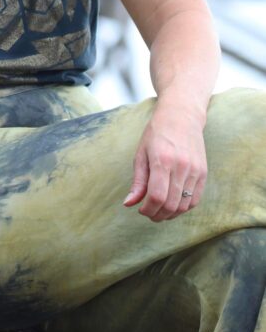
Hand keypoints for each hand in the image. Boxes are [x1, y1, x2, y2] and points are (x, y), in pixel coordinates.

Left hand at [123, 104, 207, 221]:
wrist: (182, 116)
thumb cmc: (156, 133)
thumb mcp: (141, 153)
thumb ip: (138, 181)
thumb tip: (129, 204)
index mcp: (162, 160)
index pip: (157, 196)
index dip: (148, 209)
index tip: (141, 210)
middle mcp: (181, 166)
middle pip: (171, 204)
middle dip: (157, 215)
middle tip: (149, 214)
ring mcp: (195, 170)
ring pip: (184, 205)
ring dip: (170, 214)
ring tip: (159, 211)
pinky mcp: (203, 173)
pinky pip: (195, 200)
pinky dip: (183, 208)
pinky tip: (173, 204)